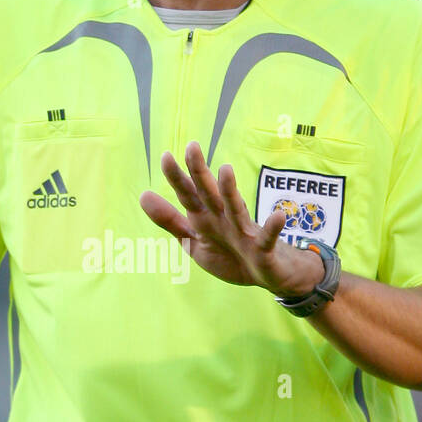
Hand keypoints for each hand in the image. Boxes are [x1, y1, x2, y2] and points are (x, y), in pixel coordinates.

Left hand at [139, 141, 325, 295]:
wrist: (266, 275)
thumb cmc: (229, 255)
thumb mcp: (194, 242)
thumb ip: (170, 221)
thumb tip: (143, 195)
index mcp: (205, 217)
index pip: (188, 194)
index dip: (176, 178)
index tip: (165, 156)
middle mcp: (224, 218)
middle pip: (209, 193)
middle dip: (200, 173)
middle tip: (192, 146)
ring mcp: (244, 231)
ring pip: (236, 208)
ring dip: (231, 191)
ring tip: (225, 170)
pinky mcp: (264, 248)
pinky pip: (268, 237)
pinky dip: (273, 227)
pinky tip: (278, 216)